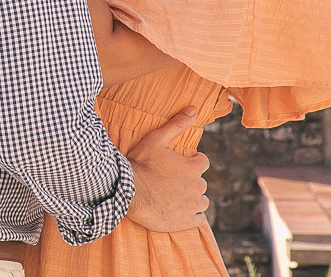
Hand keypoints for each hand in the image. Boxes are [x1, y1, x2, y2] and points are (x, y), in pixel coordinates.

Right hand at [125, 106, 210, 231]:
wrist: (128, 191)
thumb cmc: (141, 163)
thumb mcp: (156, 139)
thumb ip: (177, 124)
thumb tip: (193, 108)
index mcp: (193, 168)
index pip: (202, 162)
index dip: (191, 162)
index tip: (179, 164)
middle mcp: (197, 187)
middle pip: (201, 182)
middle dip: (190, 181)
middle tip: (171, 180)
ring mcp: (192, 206)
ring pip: (202, 201)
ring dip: (193, 198)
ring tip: (175, 196)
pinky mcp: (186, 221)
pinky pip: (199, 219)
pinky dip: (192, 215)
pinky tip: (180, 211)